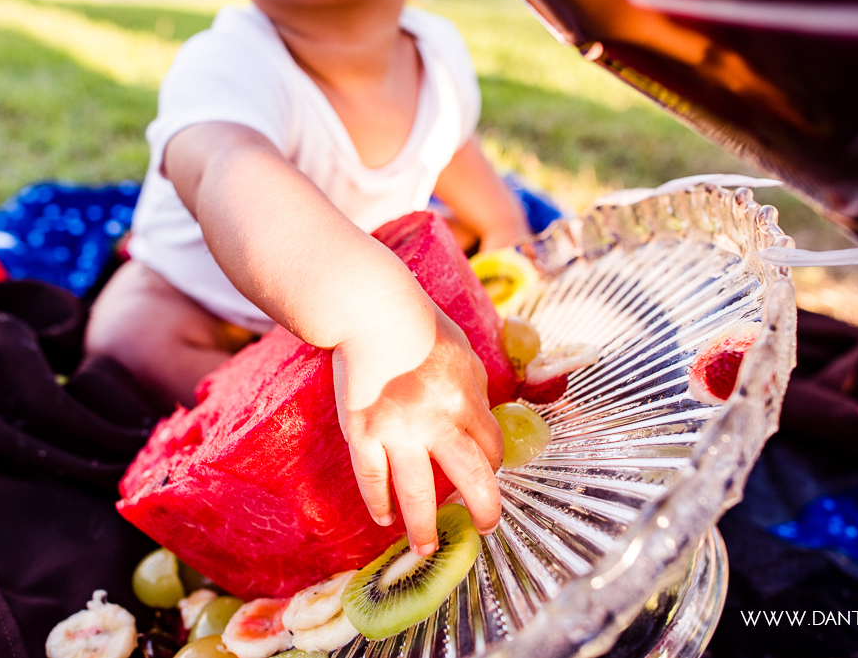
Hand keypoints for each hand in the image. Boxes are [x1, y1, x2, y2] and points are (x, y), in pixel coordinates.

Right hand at [333, 301, 503, 556]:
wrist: (371, 309)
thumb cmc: (418, 322)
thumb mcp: (463, 351)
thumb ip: (473, 387)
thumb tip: (479, 417)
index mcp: (467, 399)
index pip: (491, 448)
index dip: (493, 465)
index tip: (486, 473)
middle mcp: (438, 421)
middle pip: (472, 479)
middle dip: (483, 510)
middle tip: (483, 527)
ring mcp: (399, 430)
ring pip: (418, 493)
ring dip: (424, 527)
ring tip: (425, 548)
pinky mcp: (365, 432)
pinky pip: (372, 478)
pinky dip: (378, 503)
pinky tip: (383, 517)